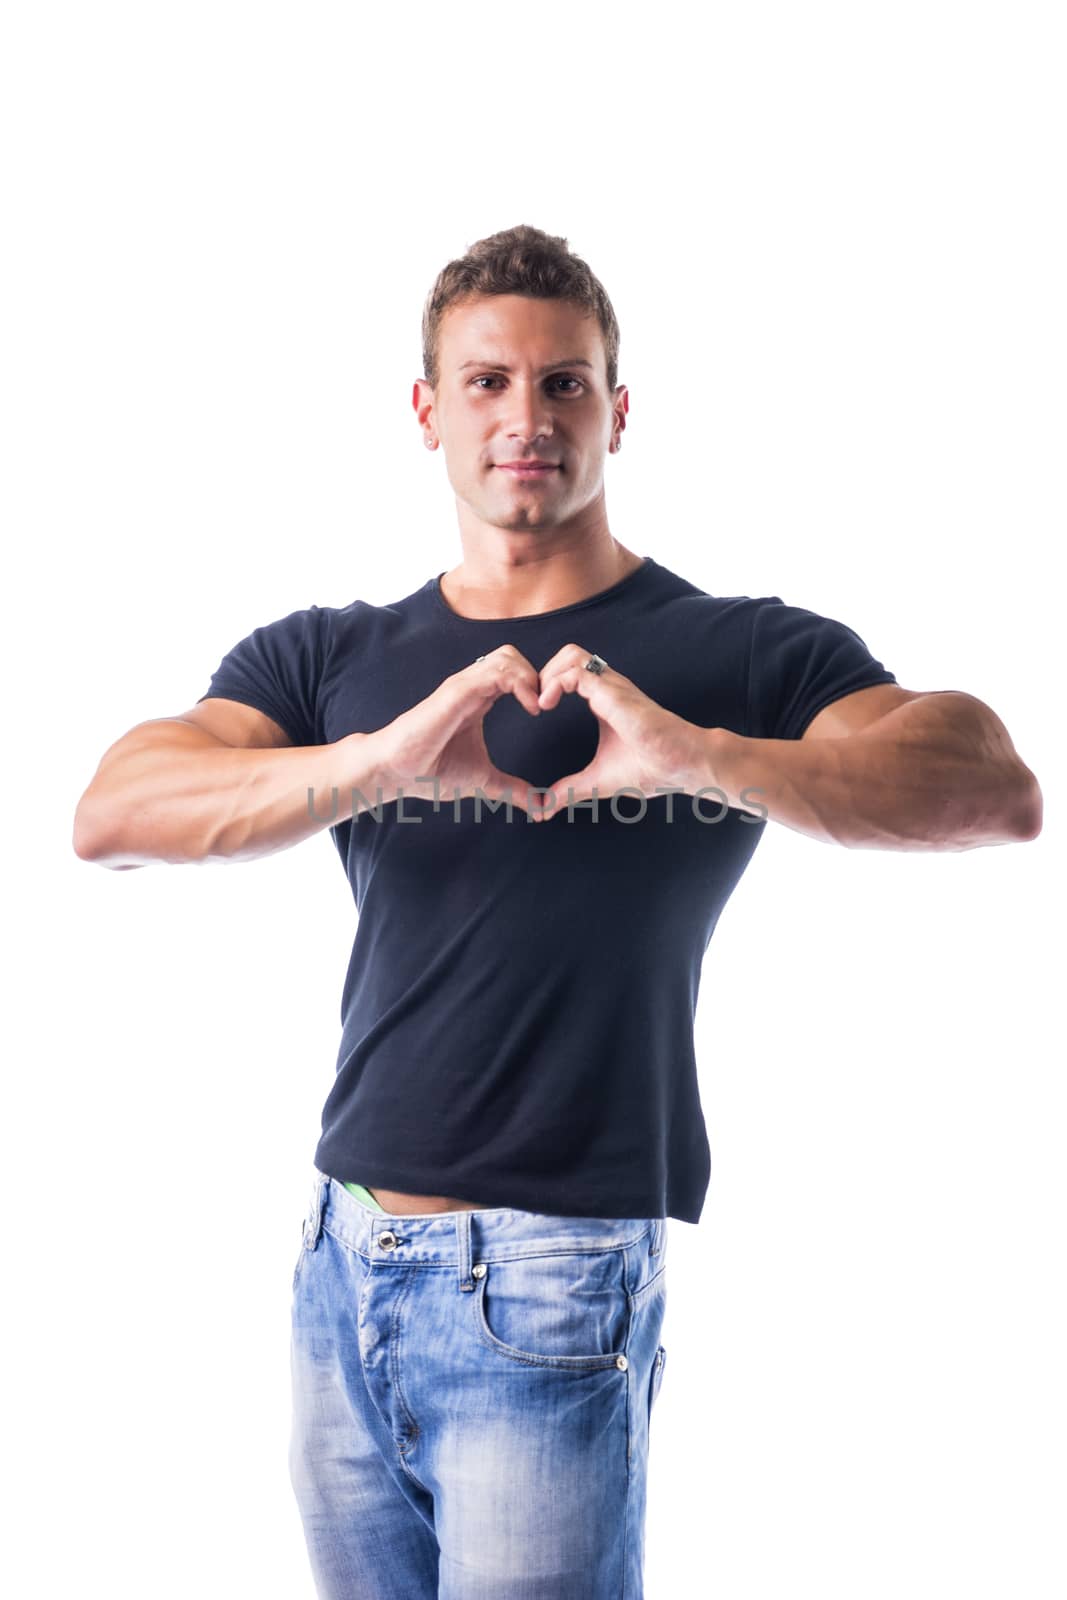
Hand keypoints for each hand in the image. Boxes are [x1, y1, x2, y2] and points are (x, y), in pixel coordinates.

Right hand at [376, 645, 544, 814]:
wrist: (396, 772)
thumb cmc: (430, 772)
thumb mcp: (483, 781)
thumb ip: (513, 790)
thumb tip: (539, 807)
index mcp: (479, 701)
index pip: (514, 673)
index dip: (536, 686)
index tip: (546, 713)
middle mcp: (472, 688)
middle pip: (512, 656)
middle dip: (537, 675)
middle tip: (546, 706)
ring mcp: (464, 687)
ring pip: (507, 657)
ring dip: (531, 677)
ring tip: (539, 707)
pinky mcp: (456, 692)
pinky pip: (495, 672)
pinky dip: (520, 683)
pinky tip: (531, 709)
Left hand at [530, 643, 714, 819]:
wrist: (682, 766)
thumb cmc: (651, 769)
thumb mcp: (598, 780)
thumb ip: (570, 790)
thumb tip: (545, 809)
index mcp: (604, 701)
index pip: (570, 674)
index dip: (548, 685)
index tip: (535, 712)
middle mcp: (607, 688)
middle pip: (568, 655)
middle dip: (544, 672)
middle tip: (533, 702)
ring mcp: (611, 687)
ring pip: (571, 654)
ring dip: (548, 673)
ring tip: (539, 703)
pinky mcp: (613, 693)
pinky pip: (576, 672)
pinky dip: (555, 684)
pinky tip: (546, 706)